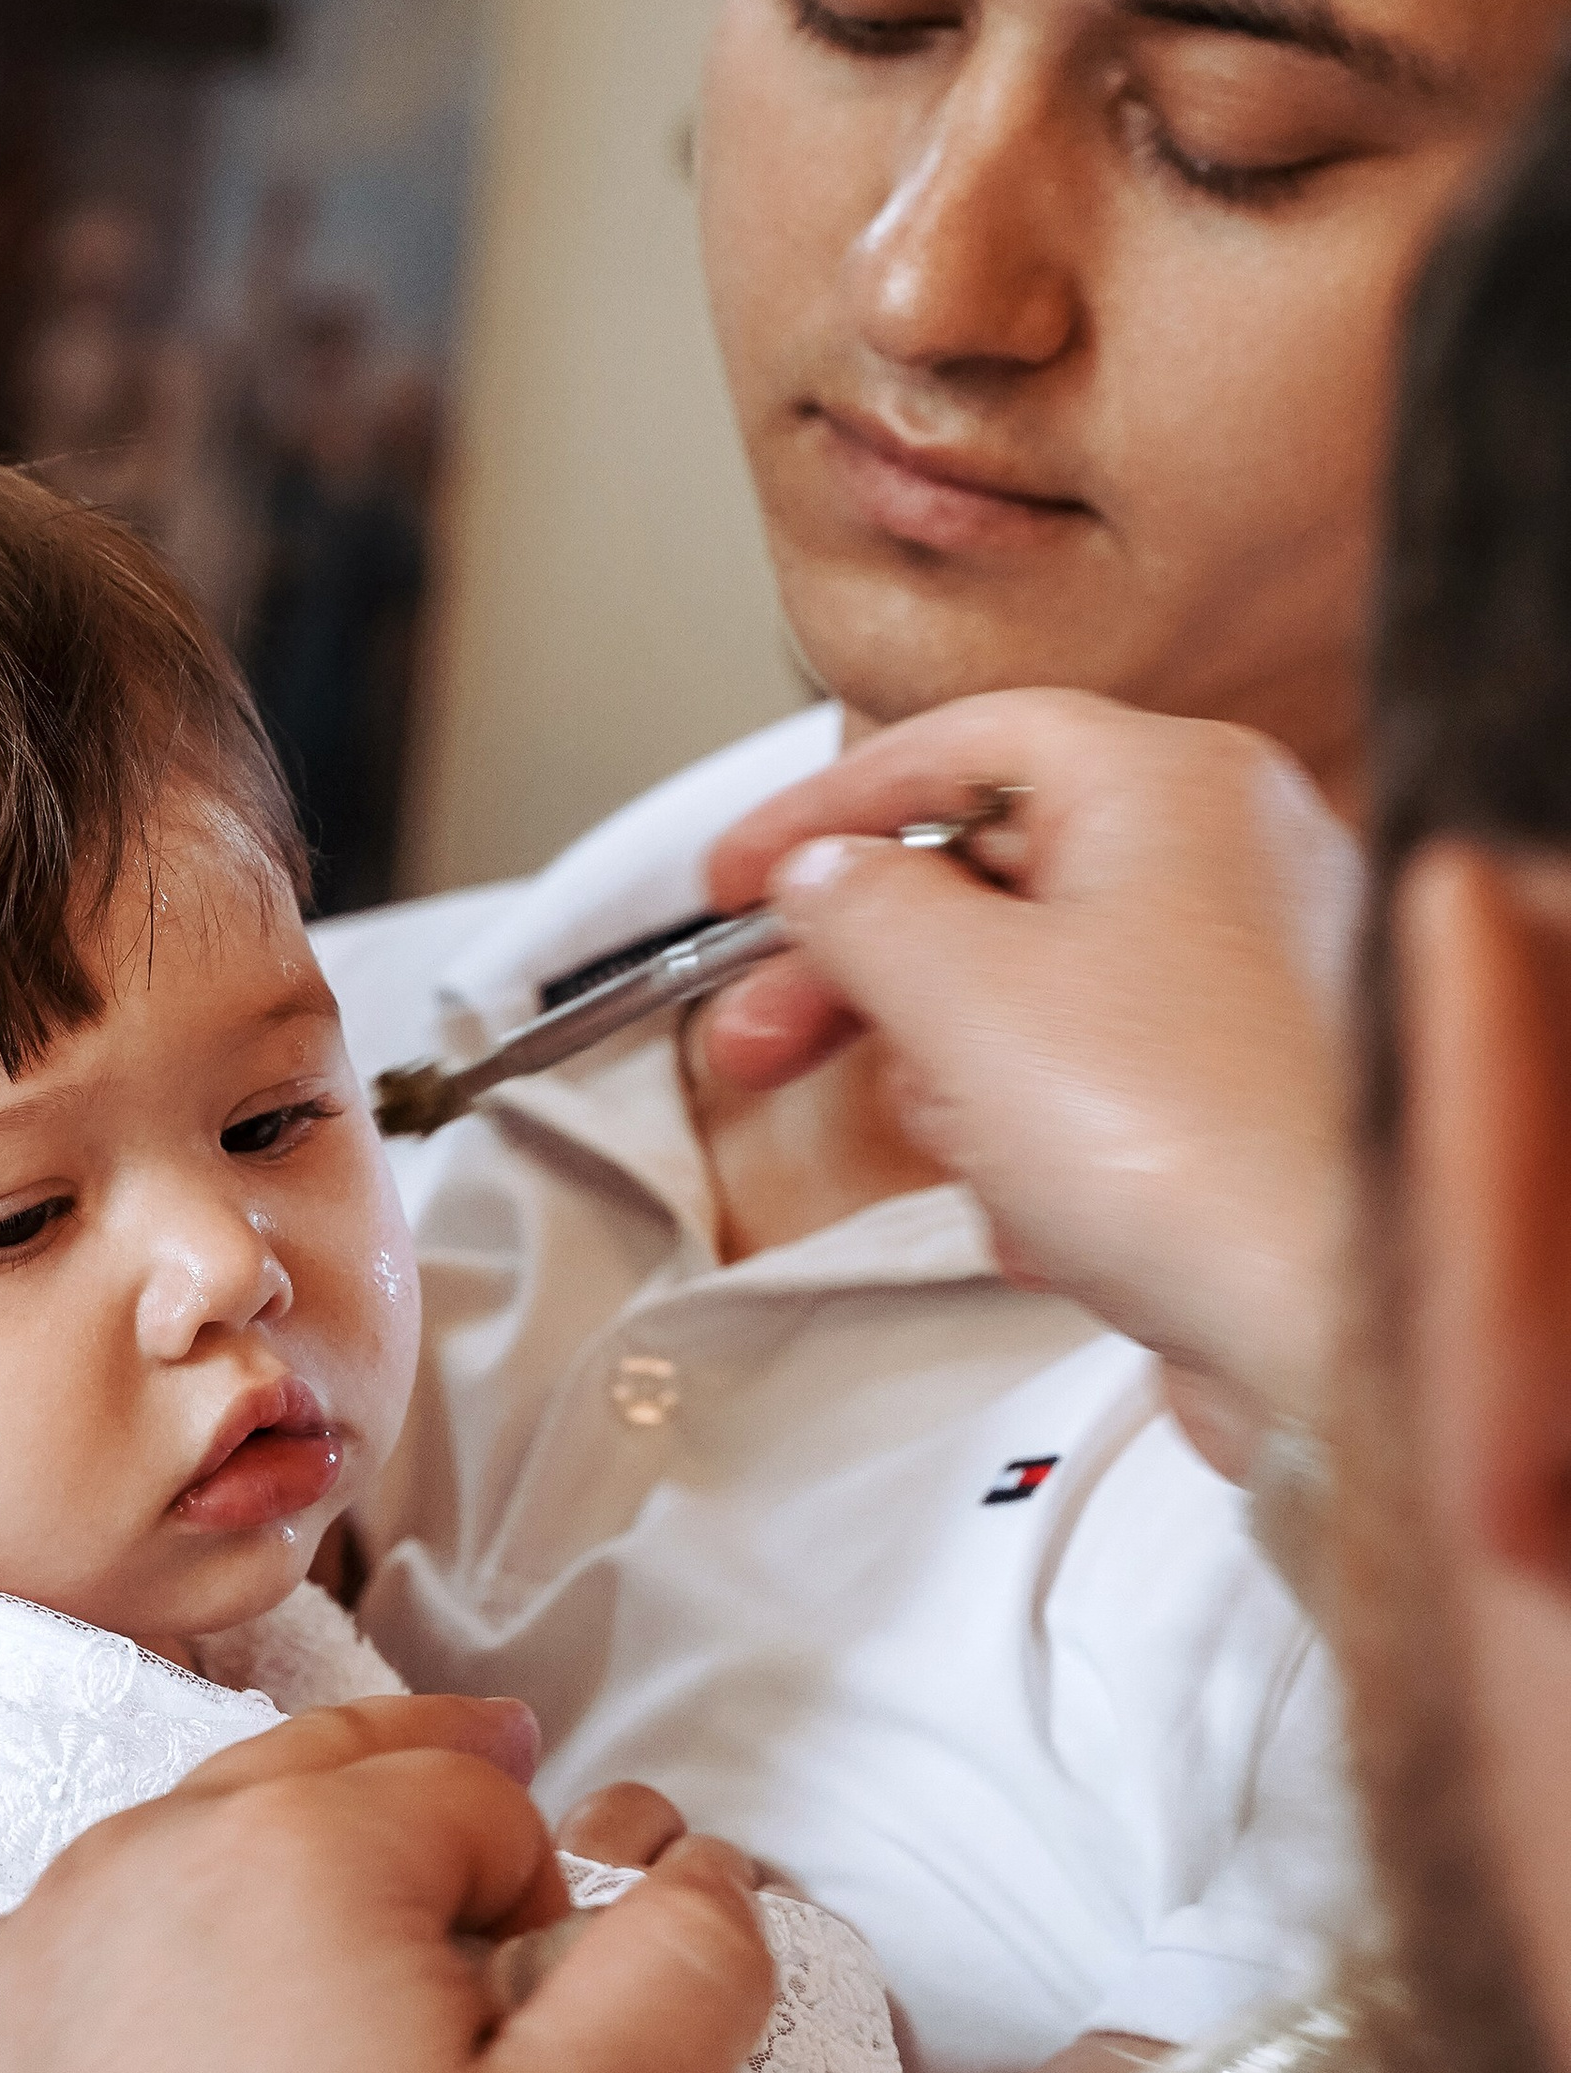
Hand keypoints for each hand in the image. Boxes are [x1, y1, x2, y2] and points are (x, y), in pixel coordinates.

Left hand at [0, 1695, 774, 2072]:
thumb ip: (684, 1975)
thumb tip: (697, 1874)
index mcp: (294, 1849)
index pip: (476, 1795)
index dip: (543, 1896)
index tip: (544, 2027)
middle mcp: (127, 1860)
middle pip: (316, 1778)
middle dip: (412, 1811)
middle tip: (479, 1838)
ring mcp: (10, 1958)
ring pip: (183, 1869)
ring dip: (270, 1901)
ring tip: (333, 2006)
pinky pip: (75, 1982)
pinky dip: (145, 2005)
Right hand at [688, 691, 1358, 1456]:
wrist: (1335, 1326)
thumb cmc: (1197, 1150)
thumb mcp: (958, 995)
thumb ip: (857, 908)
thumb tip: (819, 876)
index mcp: (1173, 786)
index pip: (957, 746)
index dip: (823, 808)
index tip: (736, 876)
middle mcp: (1224, 864)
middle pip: (980, 879)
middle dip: (862, 978)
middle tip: (758, 1031)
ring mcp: (1235, 988)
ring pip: (1021, 1003)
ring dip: (961, 1091)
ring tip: (977, 1154)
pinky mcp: (1234, 1100)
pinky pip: (1082, 1096)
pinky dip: (1038, 1154)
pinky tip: (1053, 1216)